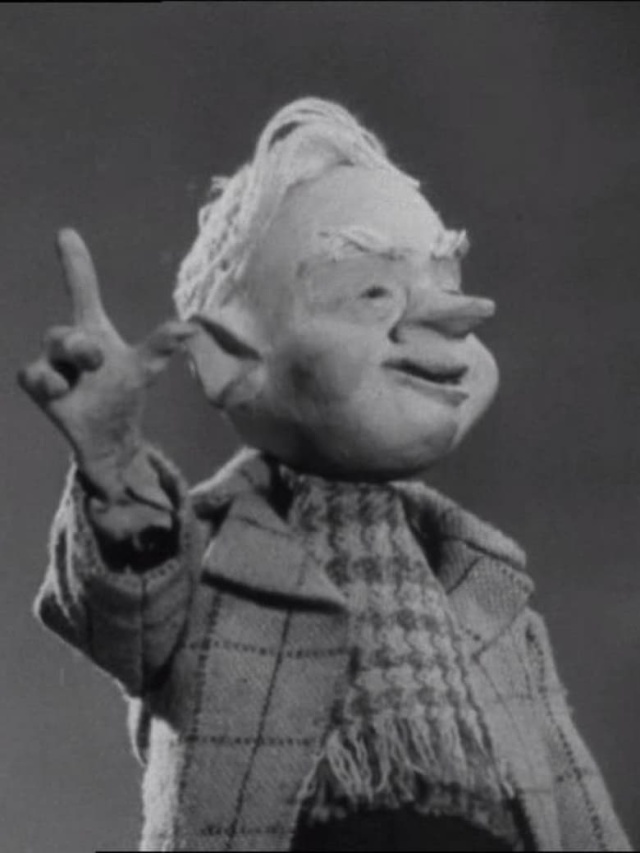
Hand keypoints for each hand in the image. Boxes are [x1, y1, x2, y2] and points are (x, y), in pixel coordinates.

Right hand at [17, 229, 194, 500]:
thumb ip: (161, 345)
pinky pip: (33, 374)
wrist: (110, 436)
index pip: (82, 289)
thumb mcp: (145, 368)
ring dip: (69, 361)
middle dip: (80, 345)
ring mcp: (51, 362)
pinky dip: (50, 381)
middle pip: (66, 331)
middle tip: (97, 360)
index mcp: (94, 329)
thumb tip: (189, 327)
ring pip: (50, 347)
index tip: (66, 233)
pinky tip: (62, 392)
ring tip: (80, 380)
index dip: (75, 263)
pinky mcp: (38, 384)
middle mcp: (70, 341)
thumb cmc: (124, 394)